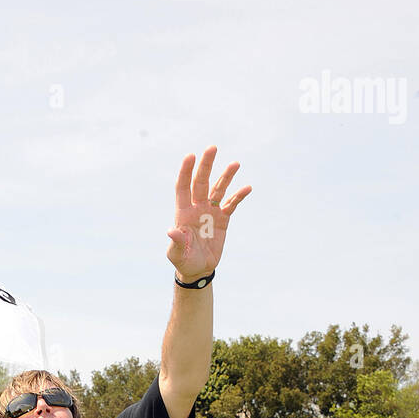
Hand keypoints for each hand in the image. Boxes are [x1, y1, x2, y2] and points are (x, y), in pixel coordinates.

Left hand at [167, 148, 250, 279]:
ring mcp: (210, 211)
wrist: (199, 270)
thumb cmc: (184, 261)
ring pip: (218, 189)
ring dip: (226, 176)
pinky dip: (239, 196)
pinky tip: (247, 188)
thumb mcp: (177, 255)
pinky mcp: (223, 219)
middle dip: (206, 165)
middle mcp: (197, 207)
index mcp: (183, 213)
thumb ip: (176, 243)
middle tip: (212, 148)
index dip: (185, 172)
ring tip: (235, 164)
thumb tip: (172, 231)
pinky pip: (231, 204)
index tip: (190, 156)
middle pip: (201, 182)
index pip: (183, 187)